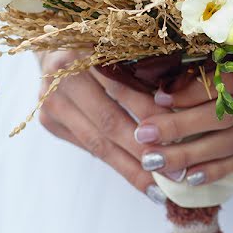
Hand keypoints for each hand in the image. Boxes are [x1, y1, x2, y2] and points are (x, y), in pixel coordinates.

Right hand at [37, 50, 172, 199]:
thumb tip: (180, 109)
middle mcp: (61, 80)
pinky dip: (116, 162)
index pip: (123, 92)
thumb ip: (144, 72)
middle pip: (109, 123)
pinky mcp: (48, 121)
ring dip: (131, 169)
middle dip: (145, 152)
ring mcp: (50, 103)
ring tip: (159, 189)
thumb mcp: (122, 47)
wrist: (54, 43)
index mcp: (83, 54)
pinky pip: (89, 146)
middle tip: (176, 176)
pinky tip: (139, 178)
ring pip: (98, 144)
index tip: (183, 136)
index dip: (152, 116)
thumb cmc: (102, 42)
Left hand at [131, 53, 232, 186]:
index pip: (226, 84)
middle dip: (180, 129)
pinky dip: (219, 169)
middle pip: (225, 117)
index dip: (191, 93)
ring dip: (193, 155)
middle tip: (144, 136)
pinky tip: (192, 178)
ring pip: (232, 143)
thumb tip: (171, 78)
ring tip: (157, 163)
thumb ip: (223, 55)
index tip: (157, 98)